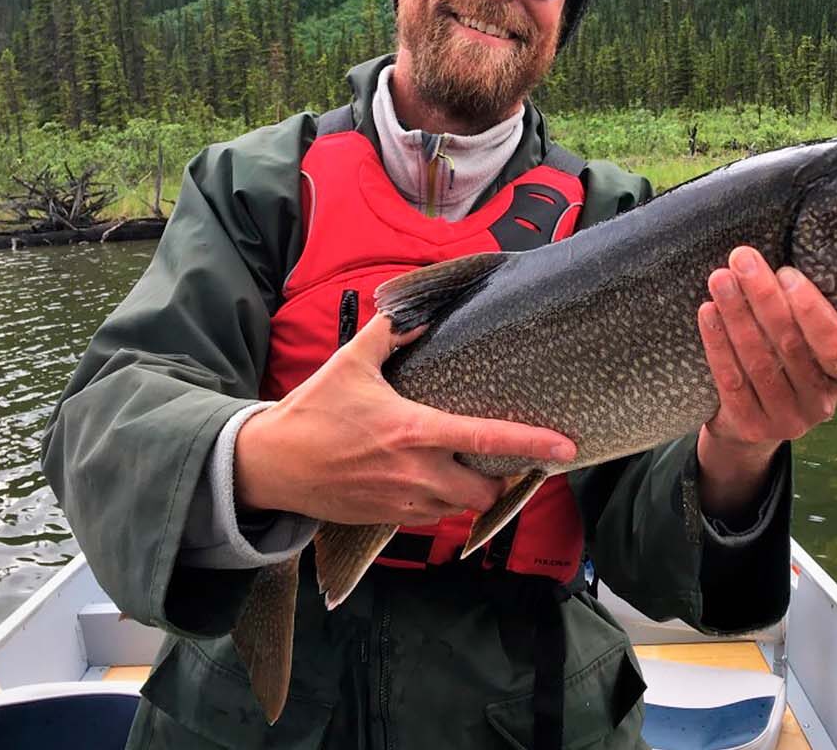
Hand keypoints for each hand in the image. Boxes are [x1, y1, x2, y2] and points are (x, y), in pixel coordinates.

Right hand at [234, 313, 576, 524]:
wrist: (271, 465)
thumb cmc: (312, 412)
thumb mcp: (350, 363)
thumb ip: (389, 336)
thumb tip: (416, 316)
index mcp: (414, 430)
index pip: (486, 439)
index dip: (531, 444)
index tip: (565, 447)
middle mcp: (415, 472)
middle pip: (484, 490)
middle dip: (500, 480)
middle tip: (502, 461)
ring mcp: (402, 501)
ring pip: (458, 508)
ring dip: (469, 493)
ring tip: (467, 469)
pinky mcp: (387, 520)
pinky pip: (430, 518)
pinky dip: (440, 504)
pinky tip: (430, 481)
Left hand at [695, 247, 836, 519]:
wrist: (754, 422)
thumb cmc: (785, 363)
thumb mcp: (807, 342)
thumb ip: (804, 313)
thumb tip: (779, 262)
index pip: (835, 344)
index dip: (810, 310)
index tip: (786, 273)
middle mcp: (821, 401)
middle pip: (790, 346)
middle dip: (764, 298)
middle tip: (743, 260)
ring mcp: (787, 419)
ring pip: (759, 362)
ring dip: (737, 316)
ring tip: (720, 279)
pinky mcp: (752, 426)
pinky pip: (731, 380)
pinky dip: (717, 344)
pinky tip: (707, 313)